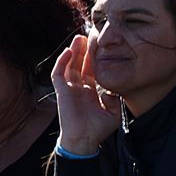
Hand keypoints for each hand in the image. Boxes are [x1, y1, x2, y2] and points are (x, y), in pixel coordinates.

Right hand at [51, 33, 119, 156]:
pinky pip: (58, 74)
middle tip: (91, 35)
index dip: (96, 58)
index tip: (102, 45)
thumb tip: (116, 86)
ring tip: (79, 38)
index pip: (93, 70)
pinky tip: (68, 51)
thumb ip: (116, 97)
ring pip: (70, 66)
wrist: (85, 141)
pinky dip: (62, 62)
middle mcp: (80, 88)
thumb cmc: (98, 129)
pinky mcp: (61, 92)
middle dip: (85, 50)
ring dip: (73, 52)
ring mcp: (70, 89)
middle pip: (81, 64)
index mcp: (92, 91)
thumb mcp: (114, 111)